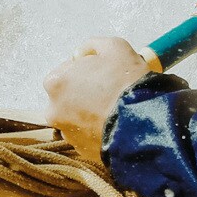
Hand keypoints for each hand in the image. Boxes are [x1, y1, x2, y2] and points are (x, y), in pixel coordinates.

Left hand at [43, 37, 152, 162]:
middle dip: (83, 93)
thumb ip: (91, 46)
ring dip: (89, 113)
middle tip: (107, 91)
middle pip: (67, 97)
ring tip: (112, 109)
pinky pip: (87, 135)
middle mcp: (53, 110)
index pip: (65, 72)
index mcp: (55, 83)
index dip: (84, 71)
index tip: (101, 74)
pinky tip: (114, 124)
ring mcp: (66, 133)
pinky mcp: (81, 150)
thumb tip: (80, 54)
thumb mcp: (113, 47)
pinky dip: (96, 130)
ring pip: (76, 118)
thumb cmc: (126, 81)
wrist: (143, 122)